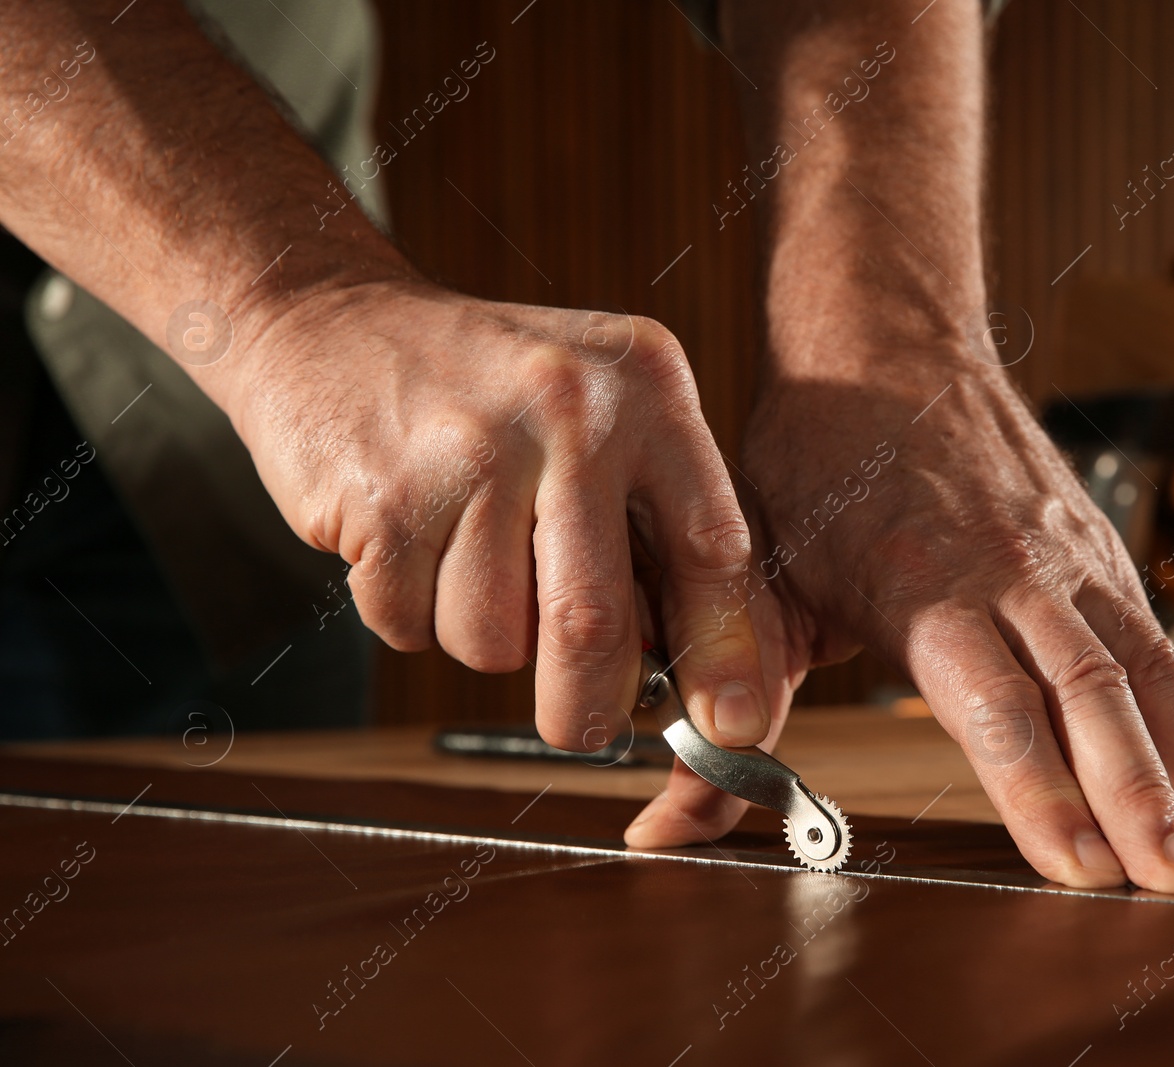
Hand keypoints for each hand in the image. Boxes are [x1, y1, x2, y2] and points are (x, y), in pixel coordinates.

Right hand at [228, 279, 772, 753]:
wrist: (326, 316)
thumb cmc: (484, 387)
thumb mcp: (596, 408)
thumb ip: (649, 516)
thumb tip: (692, 670)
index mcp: (647, 388)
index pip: (712, 545)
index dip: (725, 650)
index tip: (733, 725)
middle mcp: (569, 410)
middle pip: (594, 622)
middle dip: (587, 705)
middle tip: (580, 726)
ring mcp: (471, 452)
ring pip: (495, 640)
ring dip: (479, 636)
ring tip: (462, 556)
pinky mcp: (383, 497)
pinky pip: (410, 624)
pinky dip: (408, 612)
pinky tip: (407, 540)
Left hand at [718, 351, 1173, 893]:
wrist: (887, 341)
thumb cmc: (817, 463)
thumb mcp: (755, 577)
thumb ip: (725, 708)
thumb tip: (665, 825)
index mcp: (921, 580)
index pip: (992, 698)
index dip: (1039, 785)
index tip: (1081, 867)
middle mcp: (1014, 570)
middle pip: (1092, 692)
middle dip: (1144, 799)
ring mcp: (1070, 559)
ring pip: (1152, 673)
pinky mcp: (1102, 555)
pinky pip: (1166, 651)